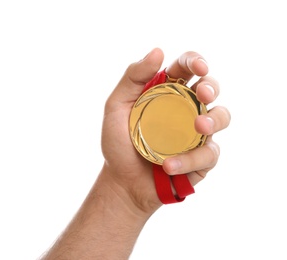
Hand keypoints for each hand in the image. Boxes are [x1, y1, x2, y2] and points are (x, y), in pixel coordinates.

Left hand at [101, 48, 230, 213]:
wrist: (122, 181)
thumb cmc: (119, 143)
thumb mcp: (116, 107)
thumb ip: (133, 77)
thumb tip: (158, 51)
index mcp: (167, 93)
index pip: (187, 68)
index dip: (196, 61)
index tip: (198, 67)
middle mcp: (185, 109)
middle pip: (211, 88)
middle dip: (212, 86)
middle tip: (203, 94)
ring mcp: (196, 133)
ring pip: (222, 117)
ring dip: (214, 120)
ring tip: (199, 127)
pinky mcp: (201, 158)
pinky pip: (209, 154)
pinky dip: (190, 159)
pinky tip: (168, 165)